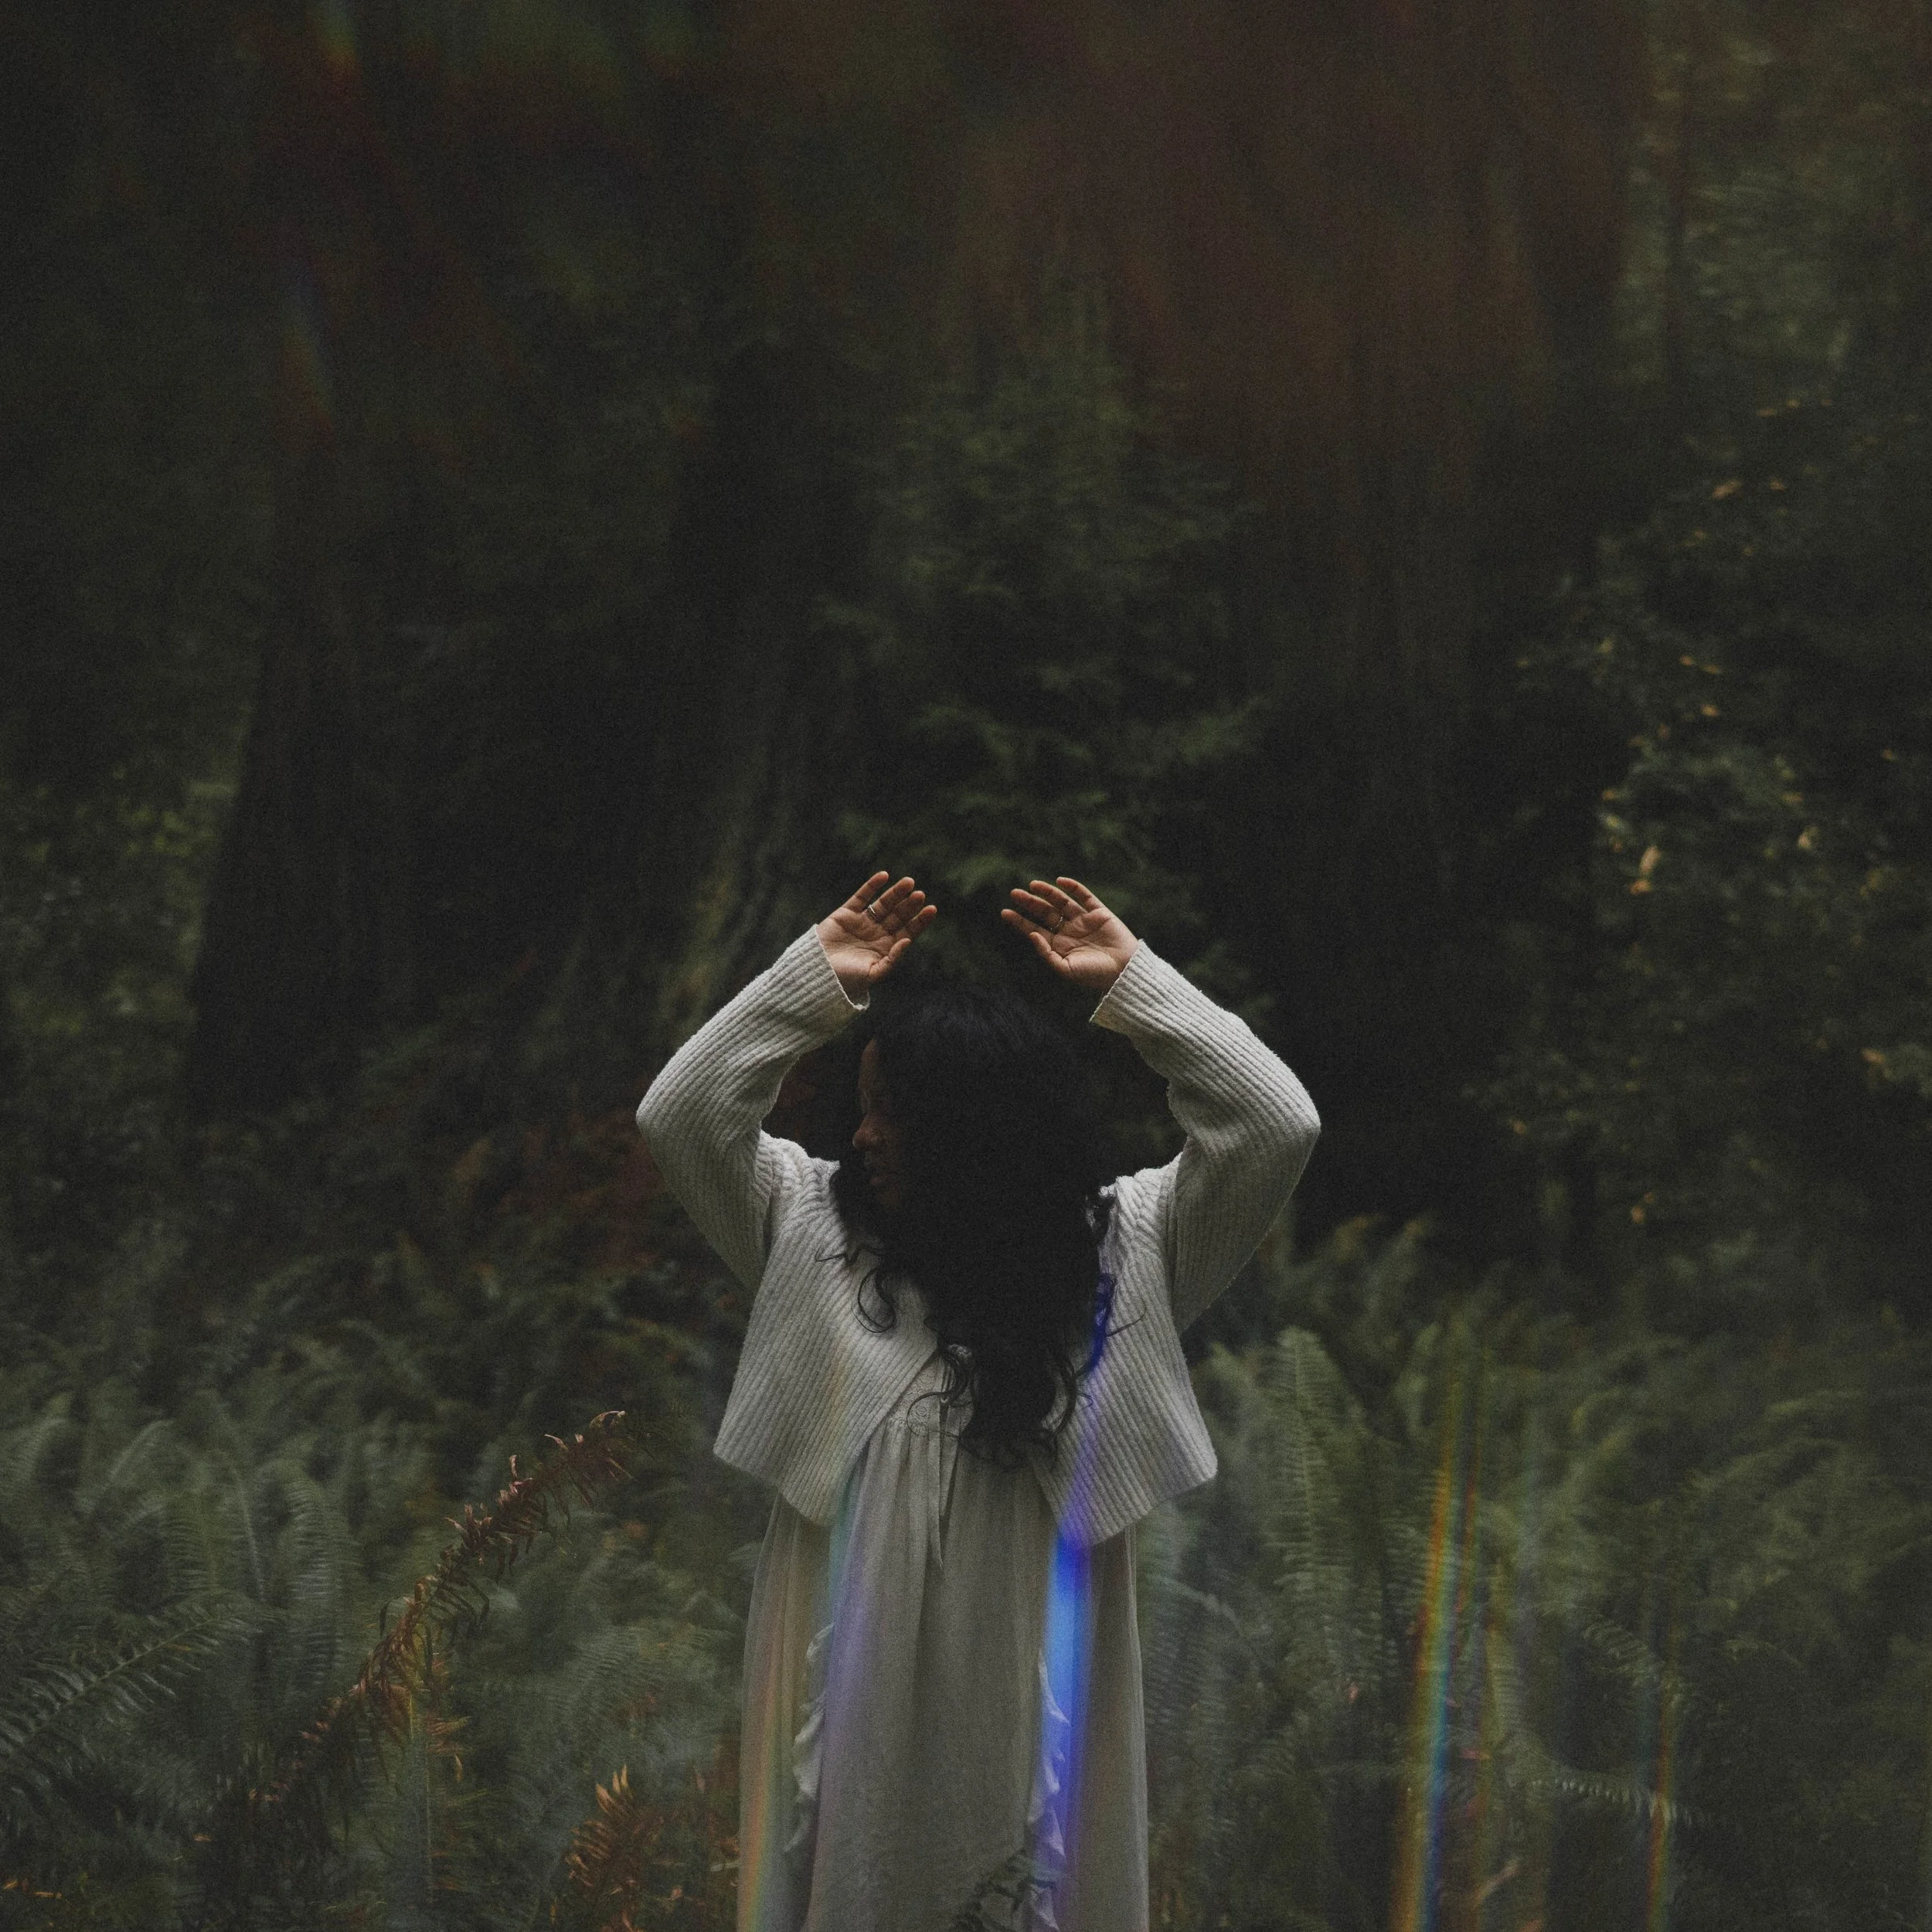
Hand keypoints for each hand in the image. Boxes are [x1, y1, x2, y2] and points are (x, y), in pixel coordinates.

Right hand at [817, 872, 935, 997]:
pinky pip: (861, 896)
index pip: (909, 931)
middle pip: (898, 915)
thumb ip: (892, 959)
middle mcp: (877, 933)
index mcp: (887, 948)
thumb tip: (908, 941)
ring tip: (909, 882)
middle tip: (920, 895)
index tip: (931, 909)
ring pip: (883, 904)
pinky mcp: (846, 913)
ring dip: (896, 893)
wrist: (815, 973)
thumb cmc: (846, 979)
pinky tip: (884, 876)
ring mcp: (862, 922)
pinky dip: (872, 886)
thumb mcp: (873, 974)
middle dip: (909, 905)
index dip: (920, 920)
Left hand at [1001, 877, 1137, 991]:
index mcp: (1059, 946)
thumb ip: (1046, 953)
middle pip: (1045, 913)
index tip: (1005, 912)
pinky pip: (1084, 896)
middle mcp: (1069, 931)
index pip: (1035, 929)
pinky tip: (1060, 881)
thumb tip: (1031, 935)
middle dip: (1029, 903)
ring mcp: (1084, 920)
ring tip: (1032, 885)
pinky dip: (1073, 887)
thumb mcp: (1065, 969)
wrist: (1124, 971)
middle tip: (1014, 893)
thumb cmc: (1094, 975)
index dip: (1020, 921)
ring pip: (1061, 902)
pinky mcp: (1099, 912)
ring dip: (1047, 892)